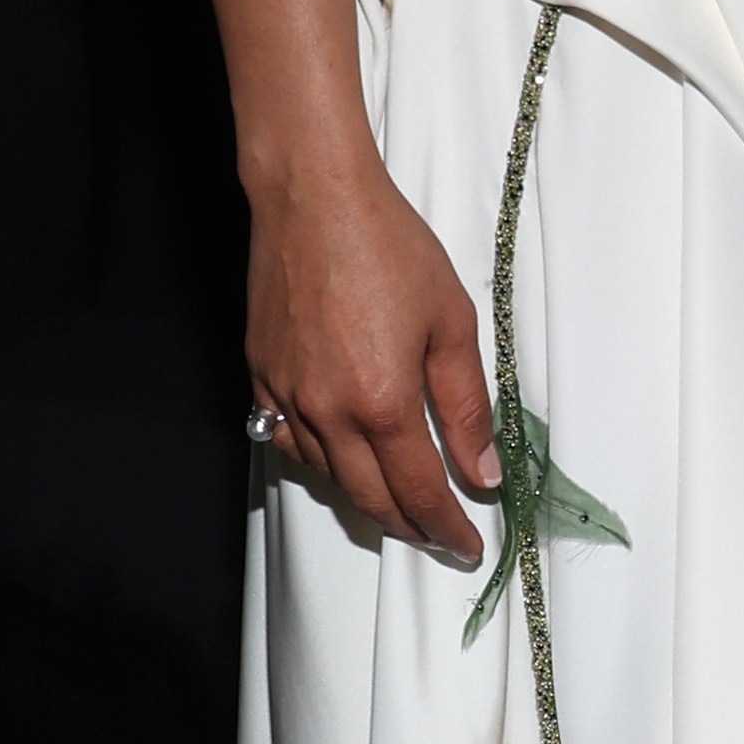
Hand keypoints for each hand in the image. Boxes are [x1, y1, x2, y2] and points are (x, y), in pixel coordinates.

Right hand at [246, 151, 499, 555]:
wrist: (315, 197)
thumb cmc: (387, 246)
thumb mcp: (452, 324)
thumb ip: (467, 407)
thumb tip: (482, 470)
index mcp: (382, 402)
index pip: (419, 491)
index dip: (445, 527)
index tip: (465, 546)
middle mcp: (328, 411)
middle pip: (370, 497)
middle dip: (408, 526)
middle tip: (437, 537)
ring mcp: (287, 395)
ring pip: (327, 475)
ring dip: (365, 497)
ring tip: (397, 503)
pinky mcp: (261, 374)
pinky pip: (286, 440)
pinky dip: (318, 460)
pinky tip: (339, 456)